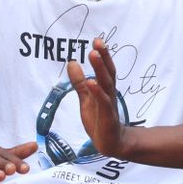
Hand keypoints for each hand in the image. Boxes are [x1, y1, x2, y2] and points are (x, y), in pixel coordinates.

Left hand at [68, 38, 128, 158]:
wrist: (111, 143)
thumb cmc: (99, 120)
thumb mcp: (86, 98)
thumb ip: (79, 82)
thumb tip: (71, 62)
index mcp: (105, 89)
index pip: (105, 69)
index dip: (102, 55)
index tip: (97, 40)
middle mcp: (109, 94)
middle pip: (108, 73)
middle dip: (103, 57)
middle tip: (97, 43)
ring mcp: (110, 105)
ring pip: (106, 84)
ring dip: (100, 69)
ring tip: (93, 55)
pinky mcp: (108, 118)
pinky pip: (103, 103)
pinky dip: (98, 92)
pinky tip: (92, 83)